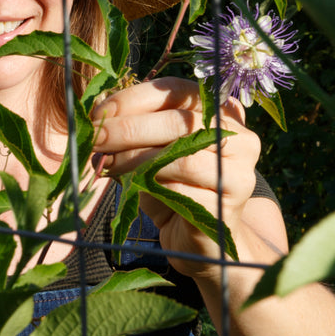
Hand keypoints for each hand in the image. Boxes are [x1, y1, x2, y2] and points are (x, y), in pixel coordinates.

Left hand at [90, 77, 260, 279]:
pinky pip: (182, 189)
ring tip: (105, 164)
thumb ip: (137, 132)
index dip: (134, 98)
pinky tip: (127, 187)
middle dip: (129, 128)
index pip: (177, 91)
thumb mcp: (152, 154)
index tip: (99, 112)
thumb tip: (98, 118)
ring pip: (181, 155)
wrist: (198, 244)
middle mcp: (239, 138)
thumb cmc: (172, 191)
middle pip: (180, 121)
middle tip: (95, 137)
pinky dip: (149, 186)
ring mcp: (238, 172)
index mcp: (220, 114)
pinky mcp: (227, 205)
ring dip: (135, 158)